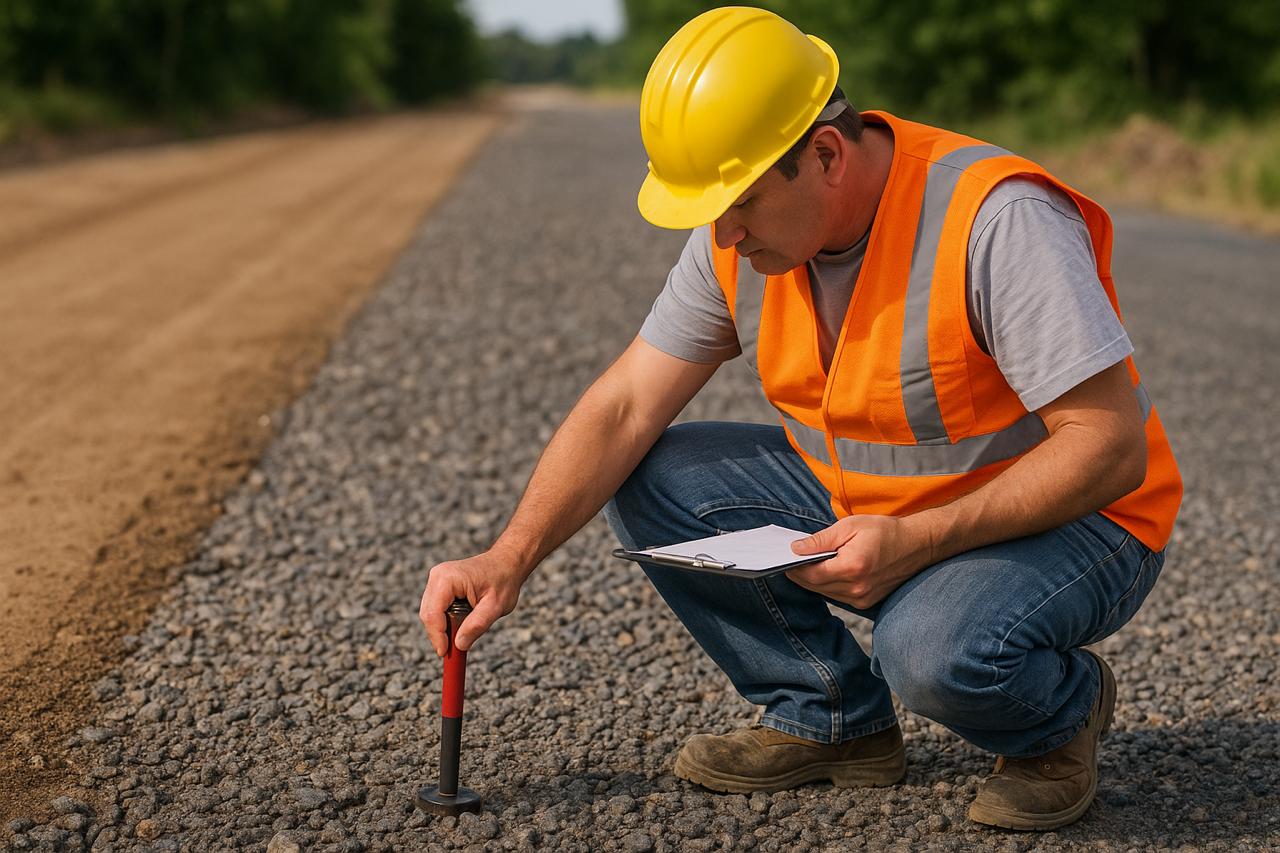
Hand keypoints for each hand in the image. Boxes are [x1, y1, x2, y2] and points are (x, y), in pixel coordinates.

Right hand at [419, 546, 526, 655]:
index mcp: (447, 578)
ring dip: (442, 628)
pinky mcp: (440, 585)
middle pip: (427, 615)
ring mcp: (437, 579)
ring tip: (461, 635)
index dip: (437, 636)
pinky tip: (459, 625)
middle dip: (439, 634)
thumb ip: (477, 625)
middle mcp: (438, 576)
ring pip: (429, 613)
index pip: (432, 614)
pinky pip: (435, 609)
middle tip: (454, 650)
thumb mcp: (495, 606)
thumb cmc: (503, 580)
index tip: (445, 653)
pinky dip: (444, 621)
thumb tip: (459, 644)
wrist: (507, 563)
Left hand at [786, 515, 932, 608]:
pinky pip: (838, 596)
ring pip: (825, 593)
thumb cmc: (884, 531)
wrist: (917, 545)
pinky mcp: (866, 602)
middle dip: (800, 575)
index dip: (794, 568)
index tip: (783, 559)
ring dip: (813, 581)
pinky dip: (827, 585)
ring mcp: (863, 598)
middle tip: (789, 562)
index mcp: (852, 567)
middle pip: (816, 586)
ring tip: (804, 566)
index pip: (812, 574)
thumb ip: (821, 540)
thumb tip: (796, 549)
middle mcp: (857, 588)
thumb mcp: (850, 526)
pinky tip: (823, 572)